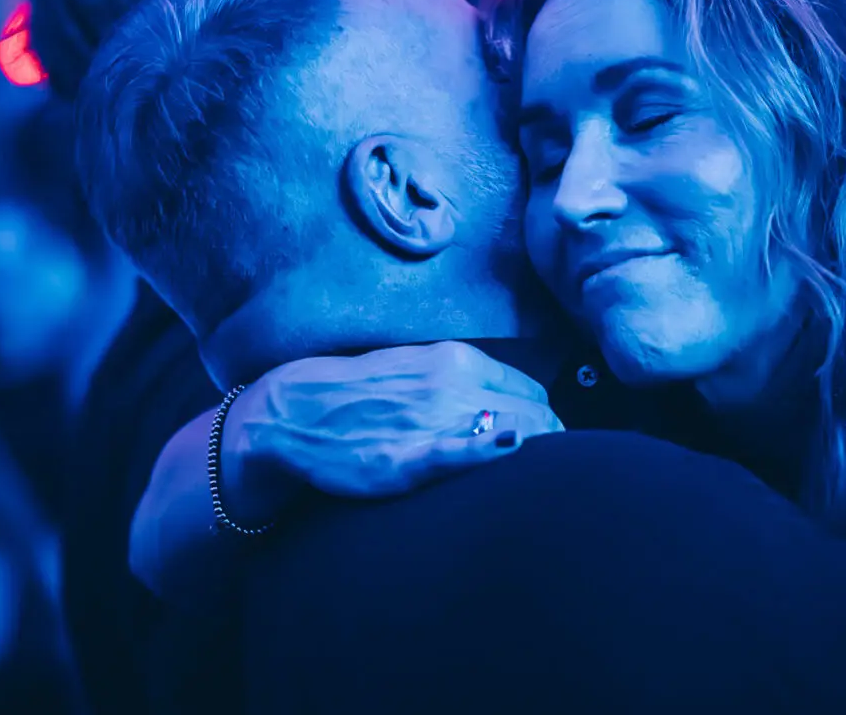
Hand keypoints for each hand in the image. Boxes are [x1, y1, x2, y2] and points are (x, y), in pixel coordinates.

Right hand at [222, 342, 563, 517]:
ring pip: (516, 432)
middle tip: (545, 471)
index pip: (533, 394)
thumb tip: (519, 406)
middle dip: (549, 441)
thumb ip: (470, 382)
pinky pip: (465, 451)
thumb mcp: (422, 369)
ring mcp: (433, 419)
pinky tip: (505, 448)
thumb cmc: (363, 396)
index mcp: (460, 362)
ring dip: (533, 456)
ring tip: (528, 483)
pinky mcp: (409, 456)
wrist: (296, 411)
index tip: (546, 444)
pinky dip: (491, 448)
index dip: (544, 421)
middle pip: (537, 415)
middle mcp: (455, 383)